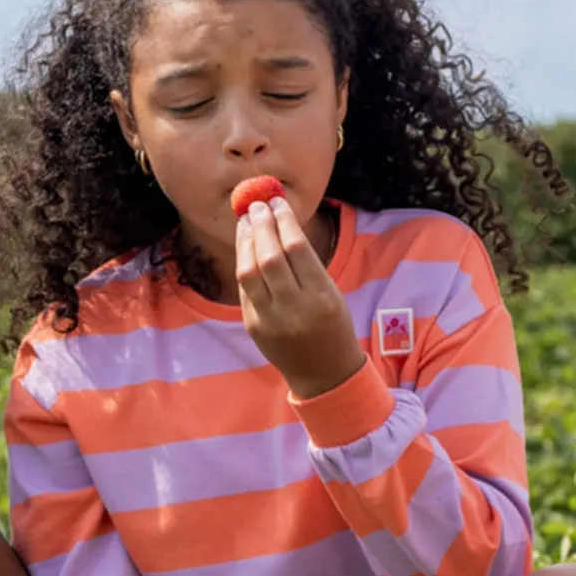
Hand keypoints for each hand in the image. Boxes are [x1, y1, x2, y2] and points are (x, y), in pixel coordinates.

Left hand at [236, 198, 365, 399]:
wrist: (323, 373)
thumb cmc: (333, 325)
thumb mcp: (331, 292)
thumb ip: (306, 262)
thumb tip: (280, 221)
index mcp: (321, 297)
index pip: (296, 249)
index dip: (283, 221)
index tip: (276, 202)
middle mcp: (294, 309)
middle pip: (269, 257)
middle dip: (261, 226)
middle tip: (257, 205)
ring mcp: (270, 320)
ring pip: (248, 272)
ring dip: (245, 242)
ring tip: (246, 221)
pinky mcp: (253, 326)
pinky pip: (244, 288)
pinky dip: (242, 262)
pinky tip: (245, 246)